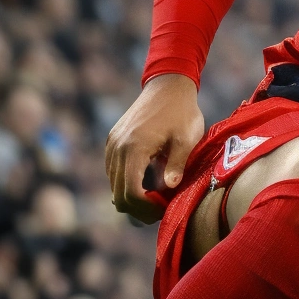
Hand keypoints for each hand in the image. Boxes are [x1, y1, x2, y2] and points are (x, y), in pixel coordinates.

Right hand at [105, 73, 204, 221]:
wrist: (168, 86)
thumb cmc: (182, 113)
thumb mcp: (187, 139)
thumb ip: (177, 165)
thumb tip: (168, 189)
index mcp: (134, 149)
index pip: (130, 193)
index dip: (145, 209)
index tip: (163, 211)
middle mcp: (117, 148)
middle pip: (118, 195)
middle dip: (138, 208)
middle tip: (160, 210)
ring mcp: (112, 145)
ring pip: (114, 185)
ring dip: (132, 196)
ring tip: (157, 197)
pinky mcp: (112, 142)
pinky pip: (113, 172)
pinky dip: (126, 182)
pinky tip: (147, 182)